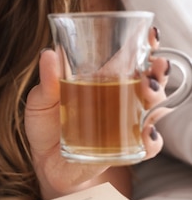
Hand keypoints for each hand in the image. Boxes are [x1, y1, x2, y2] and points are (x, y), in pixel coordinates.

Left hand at [25, 46, 163, 199]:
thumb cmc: (45, 126)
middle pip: (150, 80)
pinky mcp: (124, 150)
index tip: (152, 36)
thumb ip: (47, 80)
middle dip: (158, 71)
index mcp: (102, 80)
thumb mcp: (40, 100)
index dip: (147, 45)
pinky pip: (147, 145)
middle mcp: (119, 99)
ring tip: (147, 92)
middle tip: (154, 68)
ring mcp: (124, 125)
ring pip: (155, 107)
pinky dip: (151, 139)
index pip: (130, 58)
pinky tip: (146, 133)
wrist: (45, 164)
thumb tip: (49, 53)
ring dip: (157, 98)